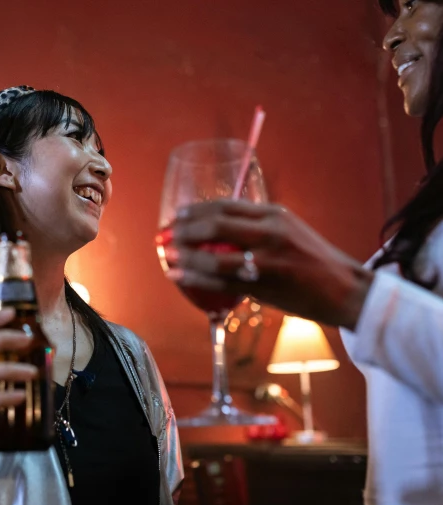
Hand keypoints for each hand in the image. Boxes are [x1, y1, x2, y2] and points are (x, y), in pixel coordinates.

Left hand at [164, 199, 373, 327]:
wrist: (347, 290)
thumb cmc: (314, 262)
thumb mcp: (289, 232)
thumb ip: (258, 228)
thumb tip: (221, 229)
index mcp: (275, 215)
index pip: (227, 204)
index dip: (197, 209)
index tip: (178, 215)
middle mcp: (271, 232)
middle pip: (217, 224)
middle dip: (185, 228)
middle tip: (167, 234)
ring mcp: (268, 260)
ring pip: (215, 255)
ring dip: (186, 254)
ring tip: (168, 254)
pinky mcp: (265, 286)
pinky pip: (221, 282)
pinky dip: (196, 278)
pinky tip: (179, 275)